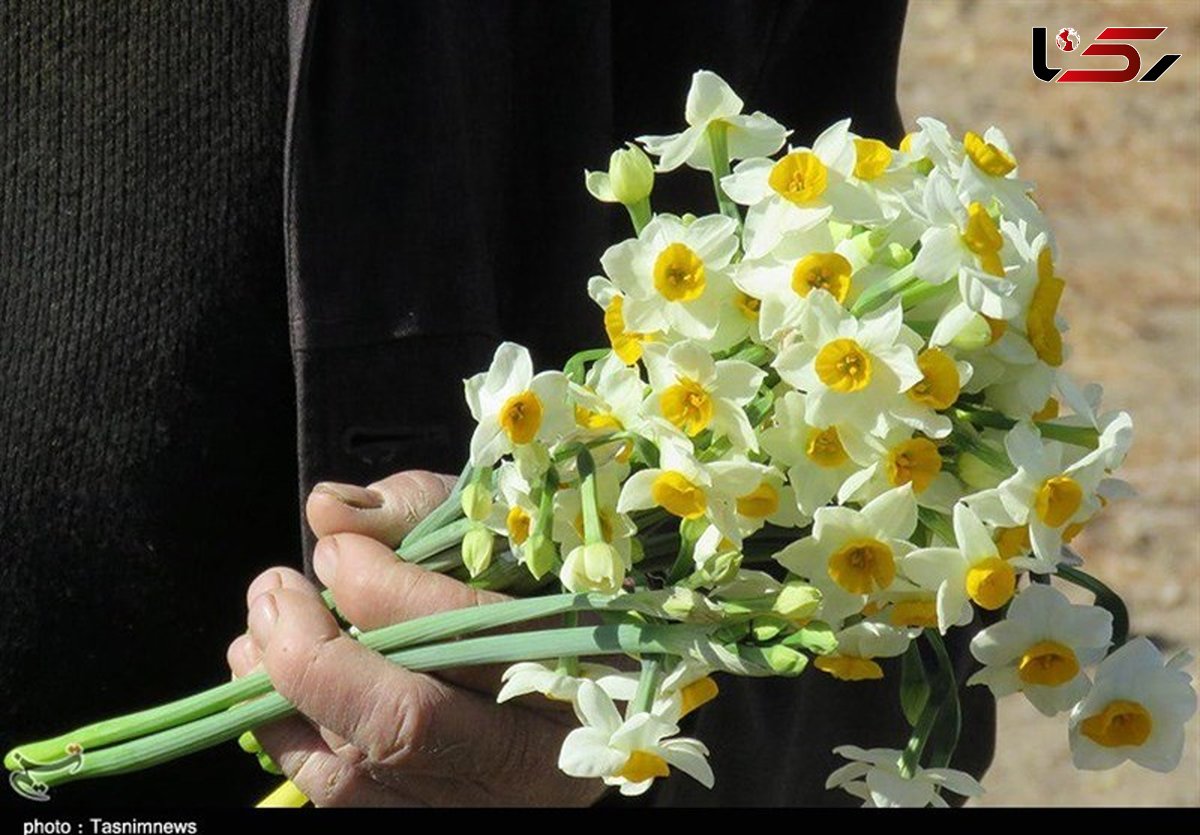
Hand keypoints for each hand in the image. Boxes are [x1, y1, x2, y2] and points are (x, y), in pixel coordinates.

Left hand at [226, 471, 605, 806]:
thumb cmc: (528, 590)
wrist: (552, 683)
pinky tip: (269, 684)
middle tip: (275, 589)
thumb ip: (416, 512)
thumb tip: (329, 512)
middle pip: (406, 724)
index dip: (384, 590)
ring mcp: (478, 806)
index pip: (467, 639)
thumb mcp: (492, 534)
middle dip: (315, 654)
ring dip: (282, 696)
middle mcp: (533, 761)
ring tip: (259, 631)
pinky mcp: (426, 821)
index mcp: (577, 671)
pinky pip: (341, 799)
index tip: (337, 547)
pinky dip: (287, 739)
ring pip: (358, 773)